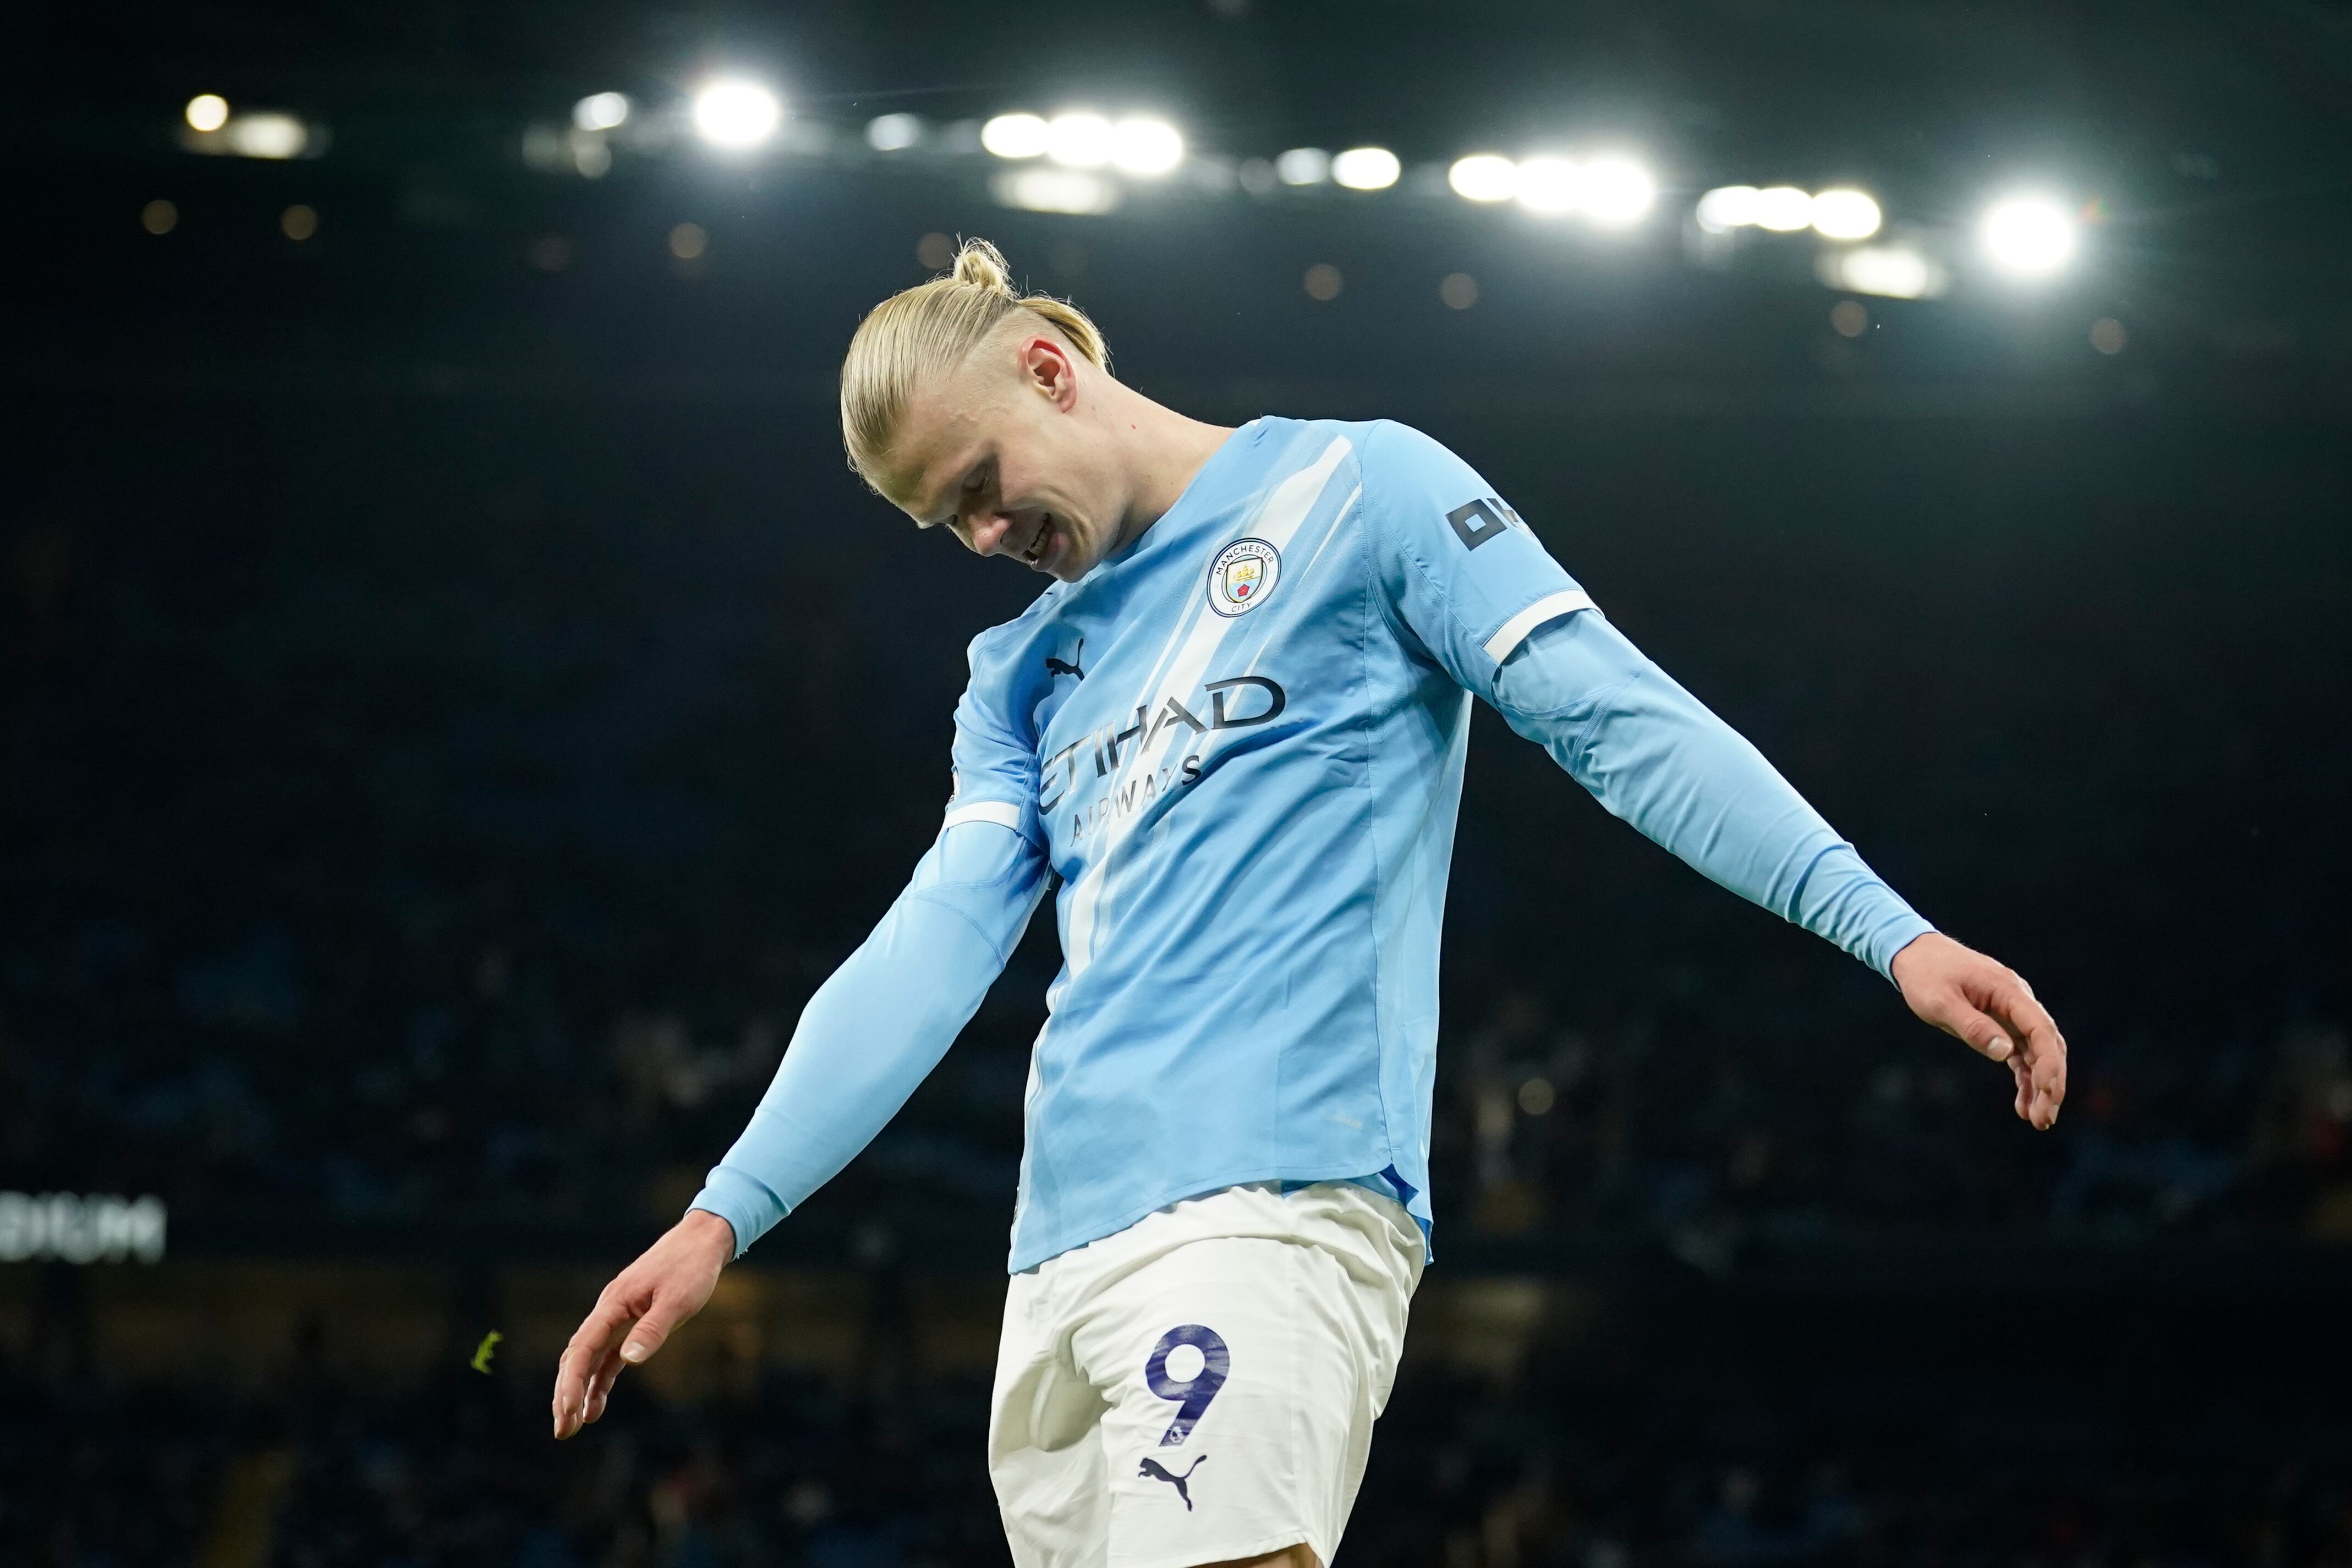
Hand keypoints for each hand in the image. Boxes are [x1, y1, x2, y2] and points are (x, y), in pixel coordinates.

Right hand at [551, 1208, 734, 1438]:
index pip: (582, 1348)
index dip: (571, 1382)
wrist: (701, 1241)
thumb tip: (628, 1360)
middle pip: (577, 1357)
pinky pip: (607, 1357)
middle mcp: (608, 1311)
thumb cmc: (691, 1268)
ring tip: (573, 1425)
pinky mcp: (630, 1323)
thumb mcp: (678, 1300)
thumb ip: (653, 1329)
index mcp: (613, 1304)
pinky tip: (595, 1405)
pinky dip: (599, 1380)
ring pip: (588, 1359)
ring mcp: (617, 1318)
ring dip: (579, 1391)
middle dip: (566, 1393)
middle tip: (563, 1430)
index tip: (567, 1412)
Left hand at [1889, 932, 2066, 1129]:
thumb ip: (1972, 1026)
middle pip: (2047, 1045)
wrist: (1914, 953)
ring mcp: (2012, 1012)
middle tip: (2044, 1120)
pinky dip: (2024, 1077)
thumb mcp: (1940, 1003)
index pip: (2041, 1030)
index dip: (2048, 1063)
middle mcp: (2018, 1001)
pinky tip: (2022, 1104)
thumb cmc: (1925, 976)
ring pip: (2037, 1053)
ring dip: (2040, 1086)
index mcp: (2009, 992)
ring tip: (2038, 1120)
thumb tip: (2005, 1052)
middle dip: (2050, 1083)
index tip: (2047, 1092)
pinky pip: (2021, 1052)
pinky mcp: (2002, 1022)